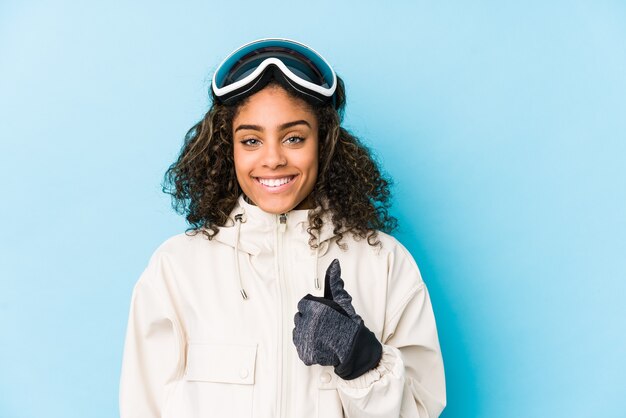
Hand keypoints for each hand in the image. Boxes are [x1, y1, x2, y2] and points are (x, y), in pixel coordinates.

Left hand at [292, 259, 381, 379]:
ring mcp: (305, 340)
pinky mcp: (304, 354)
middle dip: (309, 318)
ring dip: (306, 331)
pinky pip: (299, 345)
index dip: (314, 307)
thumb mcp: (342, 300)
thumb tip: (334, 264)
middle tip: (324, 324)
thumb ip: (334, 281)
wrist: (354, 348)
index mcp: (314, 308)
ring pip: (298, 330)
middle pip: (299, 316)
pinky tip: (319, 343)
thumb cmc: (348, 323)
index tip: (323, 313)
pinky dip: (307, 345)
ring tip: (322, 333)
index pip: (303, 303)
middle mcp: (307, 323)